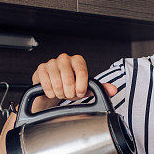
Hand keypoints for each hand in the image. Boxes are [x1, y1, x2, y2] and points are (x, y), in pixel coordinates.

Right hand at [0, 53, 117, 153]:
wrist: (53, 89)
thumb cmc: (70, 86)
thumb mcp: (85, 88)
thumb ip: (100, 88)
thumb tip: (113, 90)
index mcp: (78, 61)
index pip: (81, 72)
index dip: (80, 86)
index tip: (79, 92)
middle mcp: (64, 58)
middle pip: (68, 78)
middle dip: (69, 91)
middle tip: (69, 94)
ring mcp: (51, 63)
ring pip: (56, 82)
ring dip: (59, 92)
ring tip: (61, 93)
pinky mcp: (40, 69)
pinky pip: (45, 83)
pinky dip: (49, 91)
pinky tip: (52, 91)